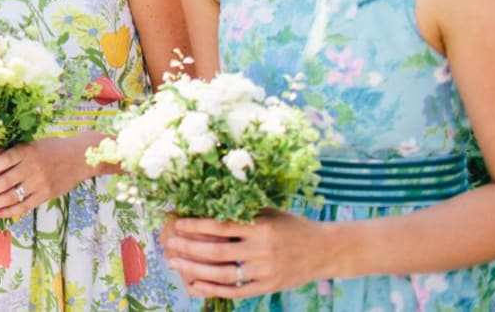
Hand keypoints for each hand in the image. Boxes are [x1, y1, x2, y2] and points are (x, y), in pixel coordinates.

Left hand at [0, 135, 94, 217]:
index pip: (2, 162)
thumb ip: (13, 152)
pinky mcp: (46, 194)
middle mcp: (32, 167)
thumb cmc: (51, 148)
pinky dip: (10, 210)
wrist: (79, 157)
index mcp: (26, 151)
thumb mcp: (31, 144)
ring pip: (13, 196)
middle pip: (4, 182)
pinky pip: (25, 205)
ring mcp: (40, 182)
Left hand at [160, 211, 330, 298]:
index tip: (177, 224)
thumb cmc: (291, 226)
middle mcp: (262, 250)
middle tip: (169, 244)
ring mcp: (265, 272)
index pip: (222, 227)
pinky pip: (236, 291)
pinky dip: (213, 289)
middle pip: (217, 253)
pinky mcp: (268, 287)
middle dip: (189, 249)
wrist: (325, 250)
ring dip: (195, 270)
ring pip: (223, 274)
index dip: (196, 226)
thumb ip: (241, 211)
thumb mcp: (268, 212)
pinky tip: (195, 284)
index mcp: (261, 227)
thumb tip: (204, 203)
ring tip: (175, 263)